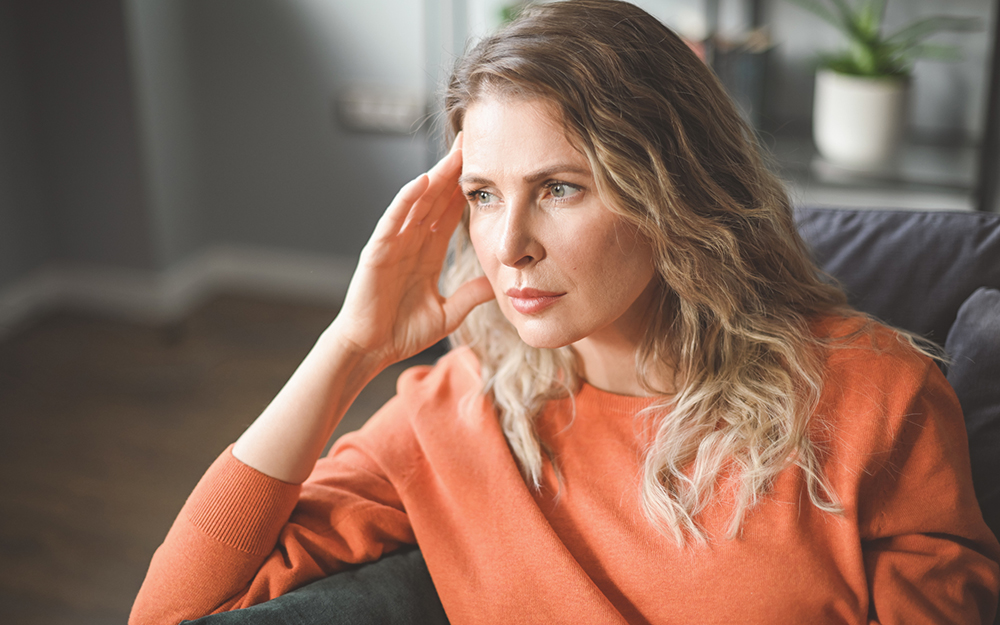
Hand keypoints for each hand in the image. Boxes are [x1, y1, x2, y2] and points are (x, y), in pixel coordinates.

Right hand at [329, 135, 494, 371]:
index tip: (486, 167)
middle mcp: (411, 242)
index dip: (466, 190)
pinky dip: (406, 200)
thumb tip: (496, 285)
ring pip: (417, 202)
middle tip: (470, 142)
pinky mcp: (377, 252)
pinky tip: (421, 182)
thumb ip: (469, 296)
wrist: (371, 350)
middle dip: (453, 171)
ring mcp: (393, 244)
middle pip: (435, 198)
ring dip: (435, 177)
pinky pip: (393, 220)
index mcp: (427, 253)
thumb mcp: (447, 313)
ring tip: (453, 153)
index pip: (450, 213)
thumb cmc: (400, 332)